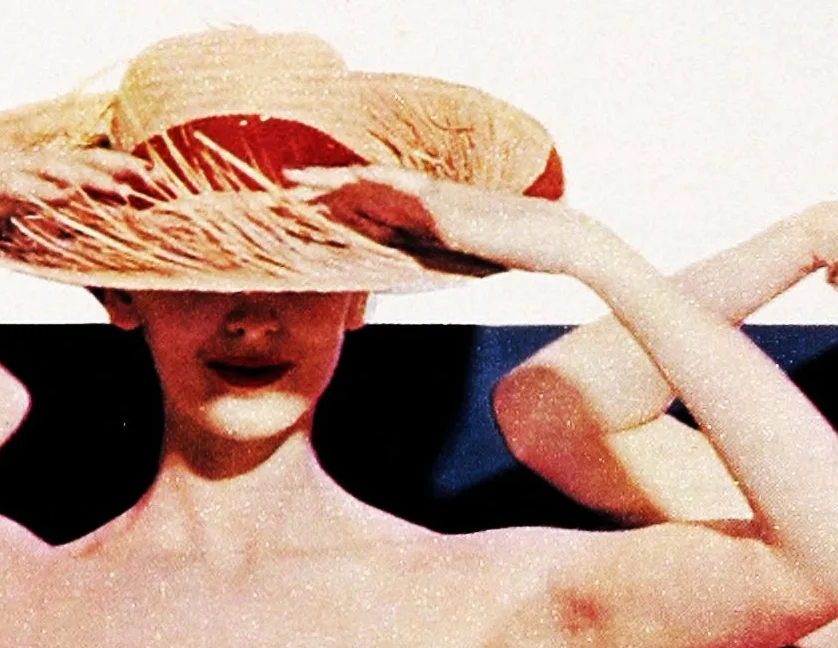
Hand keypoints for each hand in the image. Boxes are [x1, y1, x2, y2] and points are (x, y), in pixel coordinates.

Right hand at [0, 143, 142, 230]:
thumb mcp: (2, 209)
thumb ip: (33, 217)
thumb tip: (59, 229)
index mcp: (33, 169)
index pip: (84, 166)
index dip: (119, 169)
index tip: (153, 177)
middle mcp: (27, 163)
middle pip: (83, 161)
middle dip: (121, 168)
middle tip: (156, 177)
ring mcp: (10, 171)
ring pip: (62, 170)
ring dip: (95, 177)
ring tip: (126, 185)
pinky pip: (26, 187)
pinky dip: (51, 192)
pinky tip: (72, 196)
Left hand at [292, 163, 583, 273]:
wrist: (553, 241)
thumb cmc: (515, 254)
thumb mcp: (462, 263)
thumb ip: (430, 262)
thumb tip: (399, 276)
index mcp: (424, 214)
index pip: (371, 205)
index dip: (336, 203)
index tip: (304, 207)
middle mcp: (423, 200)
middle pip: (362, 188)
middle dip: (322, 187)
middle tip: (284, 186)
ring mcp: (432, 198)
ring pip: (371, 181)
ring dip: (333, 181)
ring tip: (296, 182)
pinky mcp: (442, 204)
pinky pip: (397, 188)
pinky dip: (367, 183)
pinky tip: (342, 182)